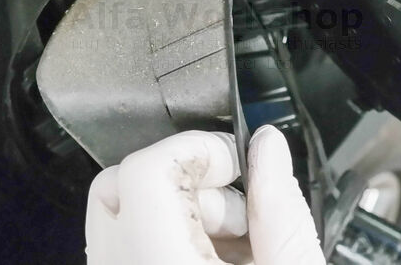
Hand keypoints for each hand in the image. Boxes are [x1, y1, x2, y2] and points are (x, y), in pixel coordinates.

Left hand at [85, 126, 325, 263]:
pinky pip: (125, 246)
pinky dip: (168, 237)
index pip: (143, 169)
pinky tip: (215, 259)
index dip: (194, 148)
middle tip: (233, 203)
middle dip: (182, 178)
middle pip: (120, 185)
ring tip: (235, 246)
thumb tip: (268, 148)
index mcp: (158, 261)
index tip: (235, 161)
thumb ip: (280, 208)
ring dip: (180, 211)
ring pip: (121, 215)